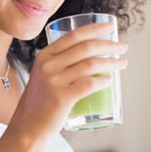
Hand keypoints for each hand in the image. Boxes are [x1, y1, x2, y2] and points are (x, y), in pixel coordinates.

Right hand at [10, 22, 127, 138]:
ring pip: (90, 65)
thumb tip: (91, 55)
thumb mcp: (43, 75)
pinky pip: (89, 84)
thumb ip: (59, 63)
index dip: (95, 28)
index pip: (73, 35)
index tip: (111, 26)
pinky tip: (109, 80)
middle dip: (109, 45)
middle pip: (86, 48)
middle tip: (122, 48)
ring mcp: (54, 81)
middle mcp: (48, 65)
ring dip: (111, 62)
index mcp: (44, 56)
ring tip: (122, 64)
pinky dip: (103, 80)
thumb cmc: (40, 101)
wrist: (28, 125)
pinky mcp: (62, 98)